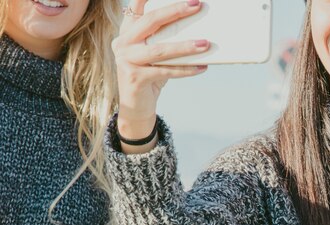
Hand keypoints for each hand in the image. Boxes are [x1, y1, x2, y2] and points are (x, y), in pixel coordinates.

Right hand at [113, 0, 209, 150]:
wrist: (136, 109)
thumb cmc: (149, 79)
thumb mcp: (154, 57)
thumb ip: (163, 41)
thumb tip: (196, 34)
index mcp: (127, 33)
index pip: (138, 9)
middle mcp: (122, 43)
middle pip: (151, 22)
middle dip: (175, 11)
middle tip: (196, 4)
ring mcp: (126, 60)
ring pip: (160, 49)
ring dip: (186, 46)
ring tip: (206, 43)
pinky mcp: (135, 78)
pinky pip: (166, 71)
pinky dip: (186, 70)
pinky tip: (202, 67)